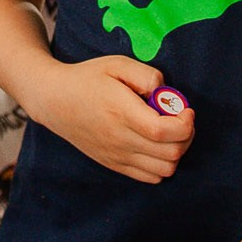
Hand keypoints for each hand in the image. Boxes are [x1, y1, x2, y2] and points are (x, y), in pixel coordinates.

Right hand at [30, 55, 193, 182]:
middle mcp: (120, 139)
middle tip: (180, 118)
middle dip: (186, 135)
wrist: (54, 101)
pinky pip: (151, 177)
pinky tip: (156, 145)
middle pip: (171, 153)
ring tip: (169, 132)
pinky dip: (162, 164)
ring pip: (165, 169)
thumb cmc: (87, 79)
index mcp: (121, 112)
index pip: (164, 131)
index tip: (185, 109)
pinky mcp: (114, 164)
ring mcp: (117, 156)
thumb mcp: (116, 64)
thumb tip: (166, 93)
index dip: (185, 123)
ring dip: (176, 151)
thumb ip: (146, 74)